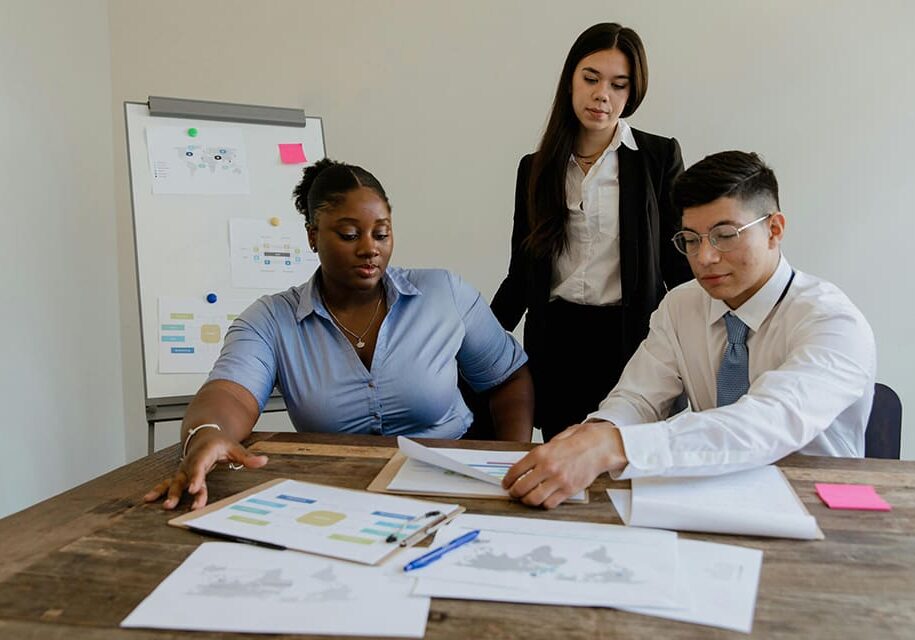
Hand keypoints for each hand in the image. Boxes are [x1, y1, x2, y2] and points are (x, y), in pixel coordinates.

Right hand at [143, 431, 267, 509]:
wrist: (204, 434)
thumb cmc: (219, 443)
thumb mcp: (235, 447)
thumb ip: (248, 457)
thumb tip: (264, 461)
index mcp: (204, 453)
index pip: (199, 466)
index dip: (196, 477)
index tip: (194, 488)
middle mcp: (191, 461)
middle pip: (185, 477)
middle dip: (180, 491)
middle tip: (175, 504)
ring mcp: (183, 468)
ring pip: (175, 481)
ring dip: (168, 493)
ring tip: (165, 505)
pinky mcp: (180, 475)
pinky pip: (168, 482)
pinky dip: (158, 490)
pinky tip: (148, 499)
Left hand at [501, 421, 626, 508]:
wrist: (599, 447)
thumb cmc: (579, 441)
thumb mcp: (554, 439)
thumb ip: (540, 451)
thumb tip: (527, 463)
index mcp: (541, 453)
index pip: (516, 471)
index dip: (508, 480)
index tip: (506, 484)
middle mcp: (548, 468)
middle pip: (522, 487)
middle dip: (515, 493)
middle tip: (514, 493)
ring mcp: (558, 480)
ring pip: (534, 499)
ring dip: (527, 501)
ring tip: (527, 499)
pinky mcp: (568, 490)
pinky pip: (550, 503)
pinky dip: (544, 504)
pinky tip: (543, 500)